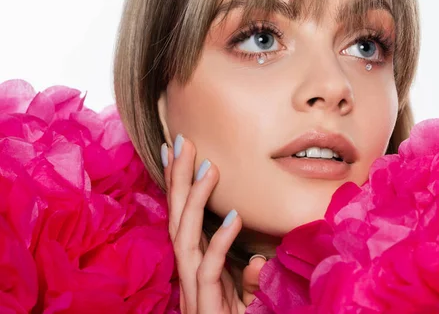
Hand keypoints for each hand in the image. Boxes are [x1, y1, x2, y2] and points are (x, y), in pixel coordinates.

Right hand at [162, 135, 265, 312]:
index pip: (184, 220)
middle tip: (181, 142)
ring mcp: (193, 291)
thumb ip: (250, 282)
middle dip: (178, 181)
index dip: (180, 187)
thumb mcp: (247, 304)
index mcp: (197, 269)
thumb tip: (258, 260)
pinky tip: (232, 218)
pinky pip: (208, 270)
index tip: (179, 153)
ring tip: (209, 167)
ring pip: (184, 239)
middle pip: (177, 220)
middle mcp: (189, 275)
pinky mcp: (204, 306)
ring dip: (195, 201)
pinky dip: (219, 242)